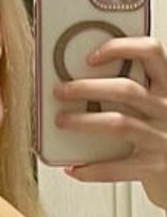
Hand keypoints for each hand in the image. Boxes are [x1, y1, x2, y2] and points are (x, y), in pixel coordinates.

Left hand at [54, 37, 166, 210]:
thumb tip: (74, 79)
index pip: (152, 52)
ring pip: (119, 123)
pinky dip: (92, 168)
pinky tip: (74, 167)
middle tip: (60, 91)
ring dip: (83, 121)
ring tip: (61, 121)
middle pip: (126, 90)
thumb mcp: (152, 103)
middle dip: (87, 88)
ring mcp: (163, 138)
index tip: (90, 56)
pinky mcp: (155, 167)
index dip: (120, 48)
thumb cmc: (158, 132)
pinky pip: (118, 166)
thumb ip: (128, 88)